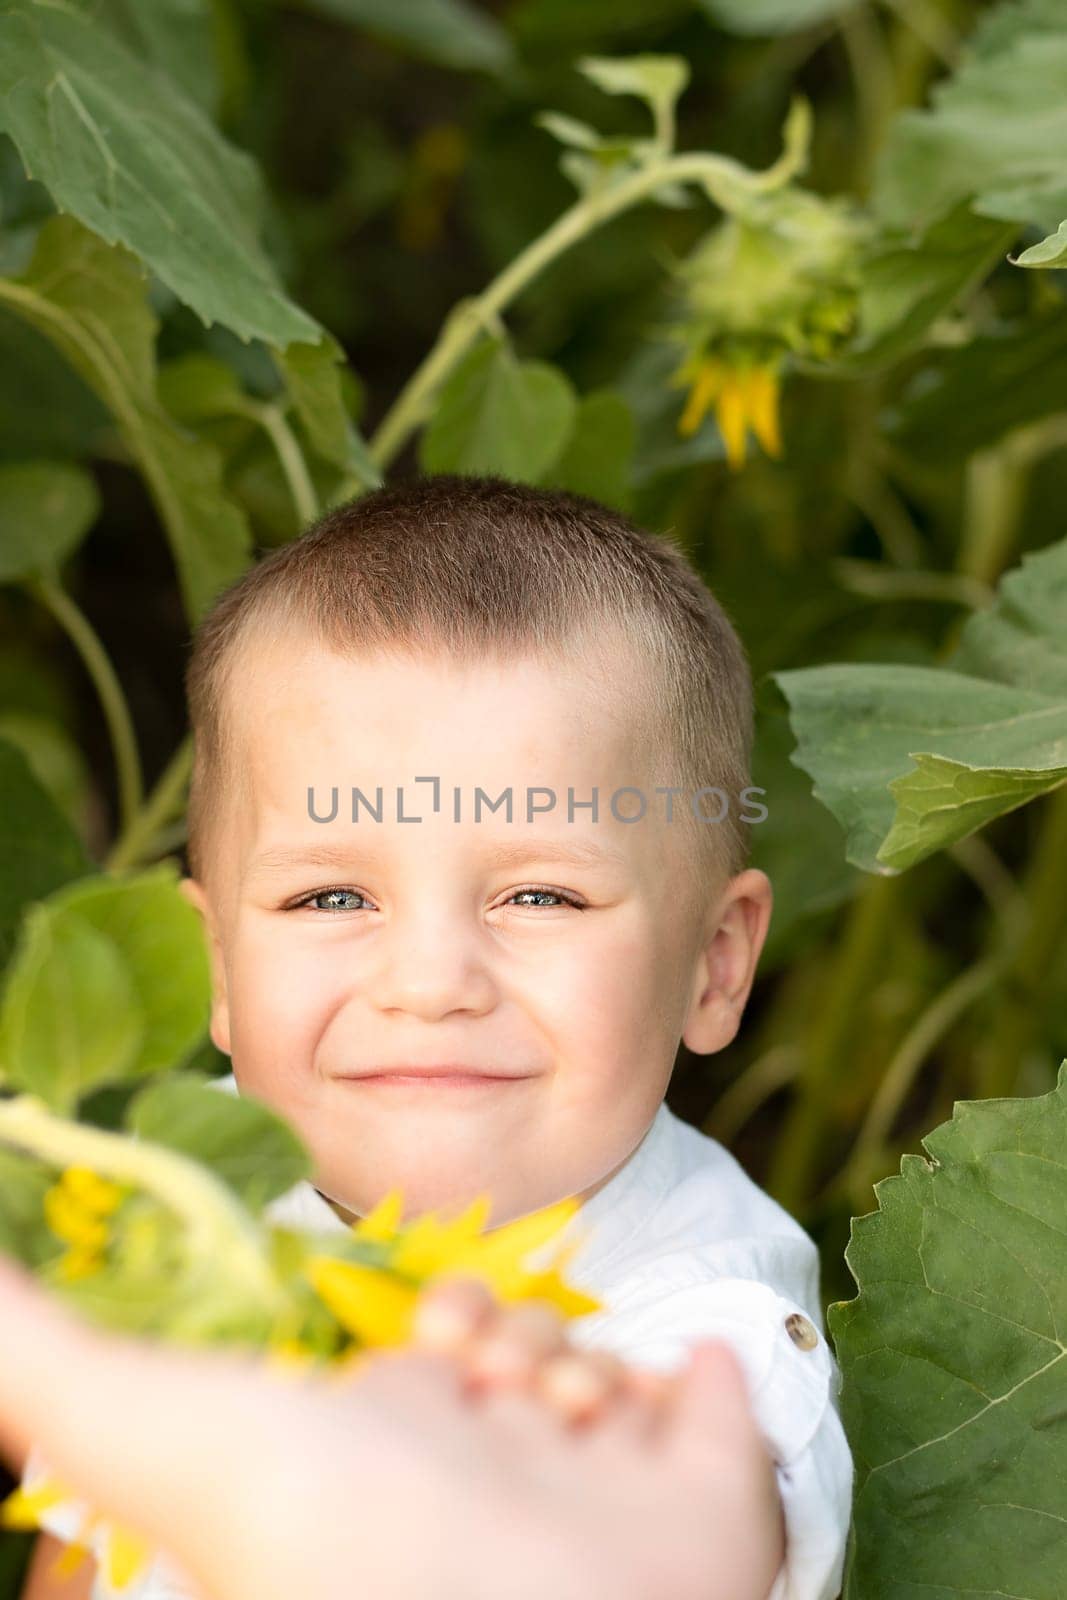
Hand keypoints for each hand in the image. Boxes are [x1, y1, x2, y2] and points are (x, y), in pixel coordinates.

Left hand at [0, 1256, 784, 1599]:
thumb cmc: (338, 1539)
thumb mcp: (166, 1427)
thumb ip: (48, 1358)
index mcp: (394, 1454)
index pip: (426, 1349)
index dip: (434, 1320)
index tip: (434, 1330)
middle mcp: (494, 1472)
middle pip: (513, 1344)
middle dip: (505, 1333)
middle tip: (490, 1371)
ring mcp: (599, 1487)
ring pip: (599, 1361)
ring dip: (579, 1366)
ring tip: (567, 1421)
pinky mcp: (699, 1492)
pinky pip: (704, 1397)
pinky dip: (686, 1399)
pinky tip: (655, 1422)